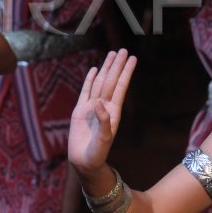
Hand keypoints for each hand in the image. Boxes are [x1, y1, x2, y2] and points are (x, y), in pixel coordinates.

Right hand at [68, 50, 137, 177]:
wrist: (84, 162)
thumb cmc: (97, 154)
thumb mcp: (103, 140)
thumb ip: (103, 122)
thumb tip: (98, 102)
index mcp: (113, 112)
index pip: (121, 87)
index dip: (126, 72)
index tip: (132, 58)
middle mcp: (104, 106)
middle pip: (111, 81)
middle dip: (117, 65)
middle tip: (122, 50)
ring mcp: (91, 107)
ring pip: (99, 83)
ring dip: (105, 68)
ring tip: (111, 54)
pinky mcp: (80, 111)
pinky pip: (85, 91)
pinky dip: (89, 80)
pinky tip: (94, 70)